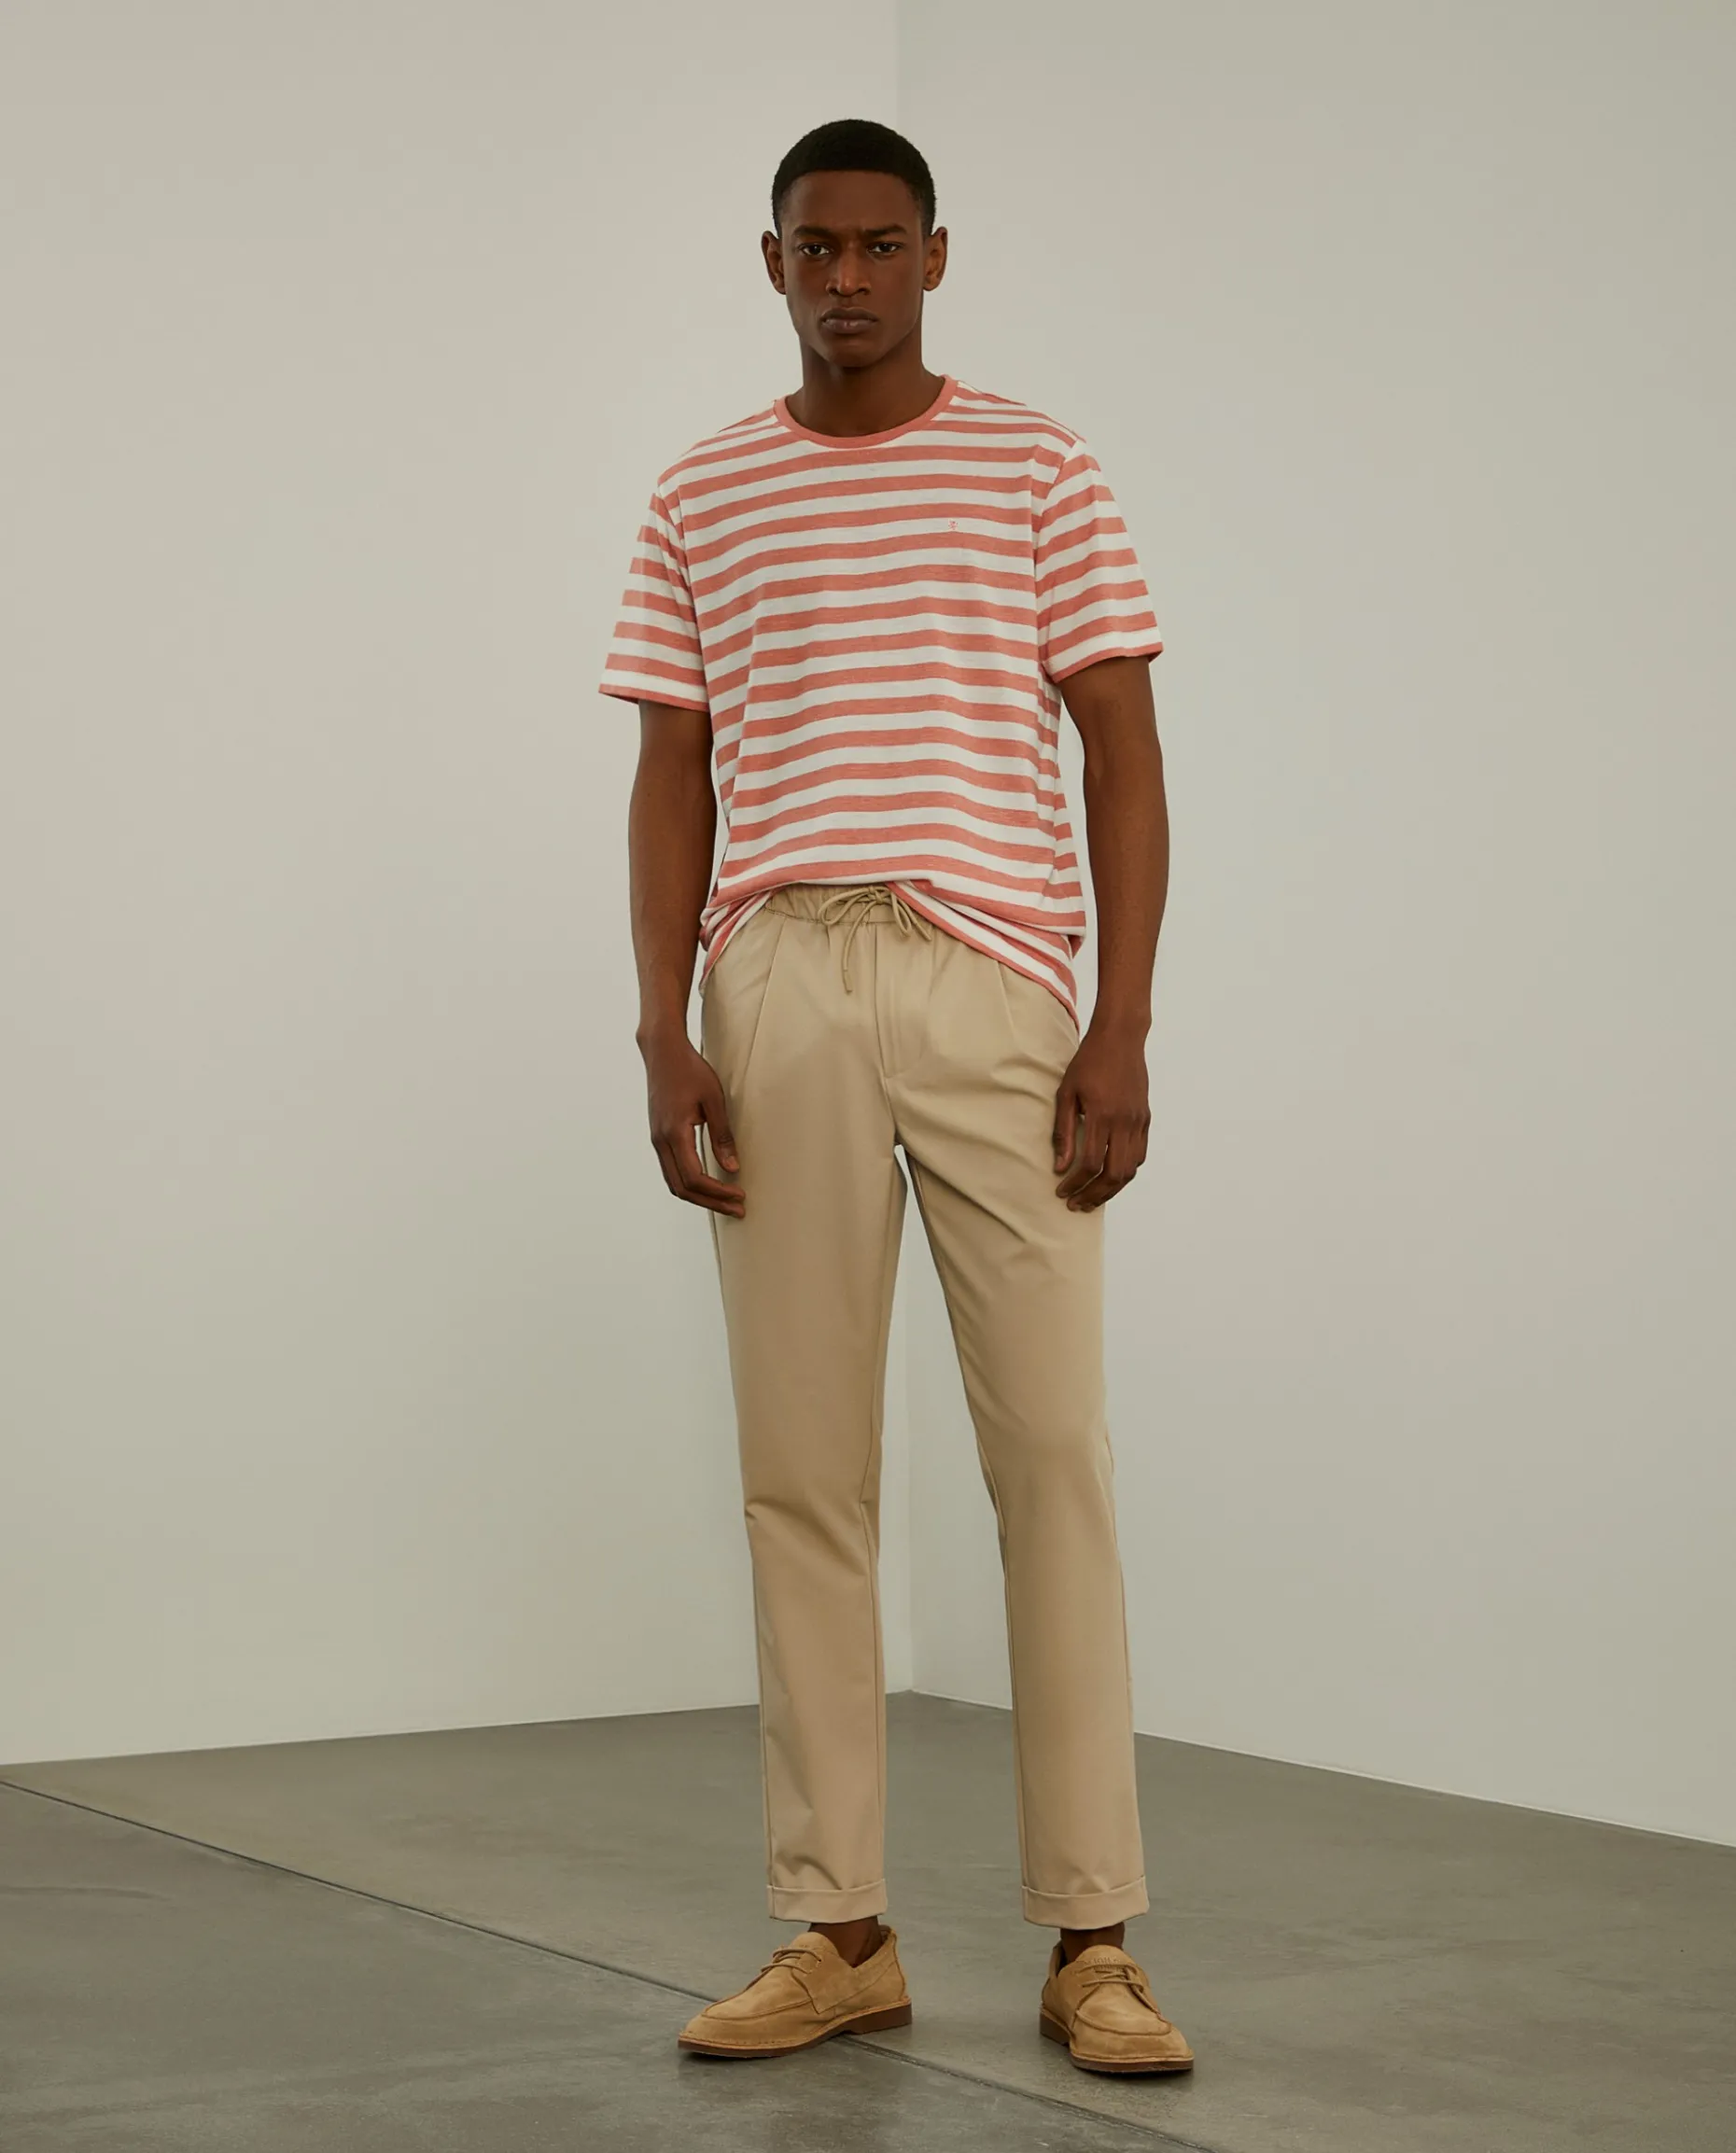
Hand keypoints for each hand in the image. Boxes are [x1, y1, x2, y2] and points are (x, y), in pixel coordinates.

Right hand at [640, 1024, 743, 1216]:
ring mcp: (657, 1140)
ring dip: (700, 1196)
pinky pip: (671, 1170)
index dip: (718, 1192)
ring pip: (674, 1183)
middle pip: (683, 1188)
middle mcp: (661, 1141)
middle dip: (711, 1202)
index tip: (739, 1196)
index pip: (694, 1178)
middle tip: (737, 1208)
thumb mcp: (714, 1101)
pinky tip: (709, 1183)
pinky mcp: (658, 1137)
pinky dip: (690, 1184)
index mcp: (674, 1134)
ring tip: (725, 1201)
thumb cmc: (690, 1070)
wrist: (663, 1052)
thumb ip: (722, 1136)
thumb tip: (732, 1167)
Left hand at [1053, 1022, 1150, 1209]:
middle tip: (1076, 1204)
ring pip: (1129, 1170)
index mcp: (1102, 1115)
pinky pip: (1139, 1155)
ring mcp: (1138, 1121)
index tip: (1061, 1191)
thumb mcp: (1066, 1093)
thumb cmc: (1087, 1063)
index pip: (1090, 1163)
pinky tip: (1110, 1176)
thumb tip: (1060, 1166)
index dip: (1075, 1183)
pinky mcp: (1145, 1119)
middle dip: (1093, 1195)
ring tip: (1092, 1198)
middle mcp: (1123, 1122)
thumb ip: (1063, 1131)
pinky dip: (1125, 1172)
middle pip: (1113, 1174)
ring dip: (1111, 1189)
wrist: (1120, 1039)